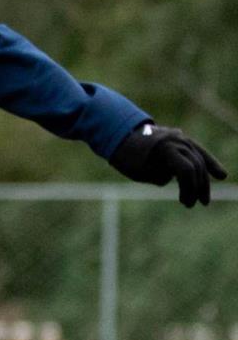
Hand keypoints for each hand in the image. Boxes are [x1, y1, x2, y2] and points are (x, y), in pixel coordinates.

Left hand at [110, 124, 226, 206]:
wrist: (119, 135)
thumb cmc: (127, 156)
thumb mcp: (141, 172)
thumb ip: (163, 176)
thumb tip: (180, 179)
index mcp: (165, 147)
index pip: (186, 170)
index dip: (188, 188)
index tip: (184, 203)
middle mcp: (176, 140)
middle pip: (195, 166)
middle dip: (196, 187)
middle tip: (192, 204)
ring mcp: (180, 137)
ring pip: (199, 159)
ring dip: (203, 179)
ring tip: (204, 198)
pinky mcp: (180, 139)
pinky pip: (198, 151)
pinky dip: (208, 162)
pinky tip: (221, 174)